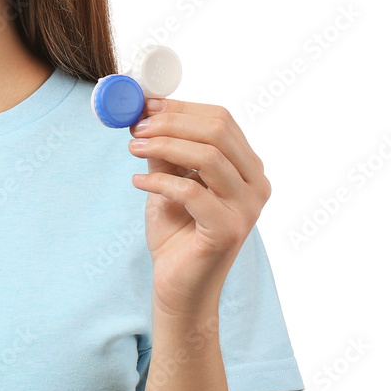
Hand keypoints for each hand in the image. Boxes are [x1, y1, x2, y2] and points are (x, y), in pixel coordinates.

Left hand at [128, 98, 270, 314]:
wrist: (179, 283)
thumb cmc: (176, 228)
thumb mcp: (168, 177)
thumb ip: (164, 148)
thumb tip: (146, 111)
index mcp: (247, 166)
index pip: (221, 119)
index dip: (181, 108)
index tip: (145, 108)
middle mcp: (256, 184)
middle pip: (217, 132)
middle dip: (171, 123)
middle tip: (138, 129)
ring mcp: (246, 208)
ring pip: (208, 157)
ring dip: (163, 146)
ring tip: (133, 149)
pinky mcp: (228, 230)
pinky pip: (192, 192)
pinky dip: (159, 182)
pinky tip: (138, 183)